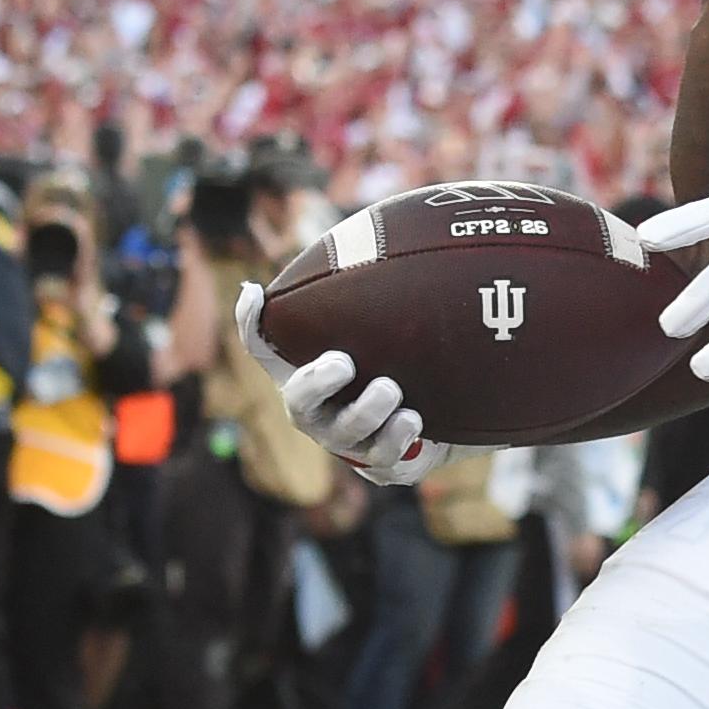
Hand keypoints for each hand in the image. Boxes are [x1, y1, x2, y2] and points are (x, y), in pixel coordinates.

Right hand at [230, 283, 436, 481]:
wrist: (456, 411)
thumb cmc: (404, 360)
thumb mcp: (385, 324)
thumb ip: (358, 288)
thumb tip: (344, 240)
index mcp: (308, 374)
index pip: (266, 346)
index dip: (252, 322)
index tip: (254, 290)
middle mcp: (321, 413)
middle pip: (300, 402)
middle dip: (316, 383)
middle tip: (344, 361)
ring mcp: (351, 445)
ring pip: (348, 435)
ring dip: (368, 412)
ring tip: (393, 392)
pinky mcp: (388, 468)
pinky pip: (387, 462)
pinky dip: (398, 441)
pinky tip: (414, 421)